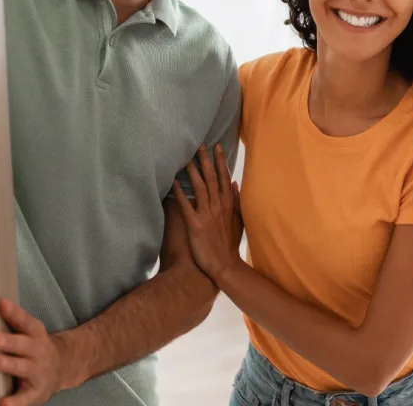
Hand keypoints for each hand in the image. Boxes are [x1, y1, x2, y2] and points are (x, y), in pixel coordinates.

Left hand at [0, 299, 74, 405]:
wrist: (64, 367)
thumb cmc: (36, 349)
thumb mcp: (31, 332)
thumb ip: (14, 321)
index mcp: (36, 334)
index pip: (26, 321)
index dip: (14, 312)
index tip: (2, 304)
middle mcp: (38, 351)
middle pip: (23, 345)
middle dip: (9, 341)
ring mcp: (37, 371)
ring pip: (23, 368)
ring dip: (10, 364)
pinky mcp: (35, 392)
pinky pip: (24, 398)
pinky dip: (14, 402)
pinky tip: (3, 403)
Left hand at [173, 144, 243, 282]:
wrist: (224, 267)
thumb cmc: (229, 245)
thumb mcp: (238, 222)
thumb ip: (236, 202)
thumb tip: (235, 184)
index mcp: (228, 205)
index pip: (224, 178)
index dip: (220, 162)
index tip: (217, 147)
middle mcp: (218, 207)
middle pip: (212, 179)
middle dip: (206, 161)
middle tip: (199, 145)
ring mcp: (207, 216)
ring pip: (200, 189)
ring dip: (193, 172)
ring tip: (186, 158)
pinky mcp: (195, 226)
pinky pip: (186, 207)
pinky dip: (180, 194)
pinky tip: (173, 183)